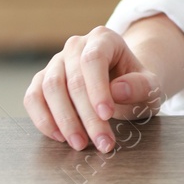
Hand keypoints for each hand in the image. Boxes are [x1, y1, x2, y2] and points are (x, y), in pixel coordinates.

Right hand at [24, 26, 162, 151]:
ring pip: (49, 88)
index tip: (107, 114)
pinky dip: (43, 119)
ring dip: (64, 121)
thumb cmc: (137, 85)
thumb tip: (118, 90)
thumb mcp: (150, 86)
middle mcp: (75, 46)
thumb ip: (141, 86)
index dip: (97, 88)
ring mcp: (56, 62)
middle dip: (86, 116)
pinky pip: (33, 98)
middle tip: (101, 142)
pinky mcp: (42, 80)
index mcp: (103, 39)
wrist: (124, 86)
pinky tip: (60, 137)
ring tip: (81, 144)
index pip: (93, 59)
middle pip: (73, 79)